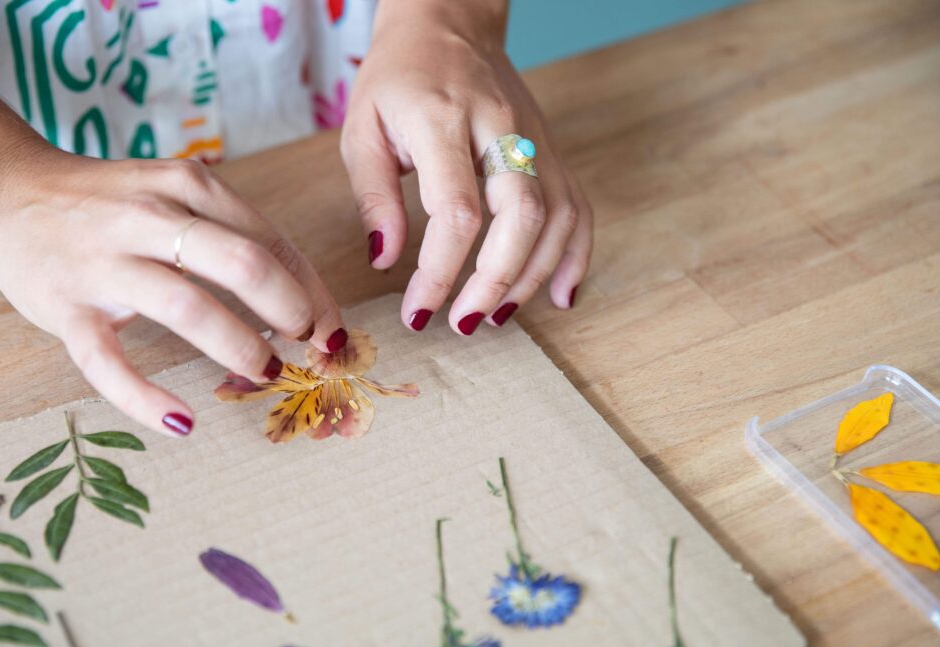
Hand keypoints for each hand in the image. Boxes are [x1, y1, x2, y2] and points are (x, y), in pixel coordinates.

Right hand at [0, 143, 345, 436]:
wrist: (3, 194)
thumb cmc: (108, 204)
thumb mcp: (173, 195)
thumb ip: (231, 235)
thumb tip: (302, 299)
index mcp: (187, 186)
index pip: (272, 242)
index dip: (312, 292)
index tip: (332, 329)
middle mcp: (149, 216)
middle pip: (244, 264)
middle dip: (291, 313)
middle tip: (307, 347)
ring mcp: (104, 262)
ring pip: (187, 308)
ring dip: (239, 348)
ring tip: (265, 372)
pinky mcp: (64, 307)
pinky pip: (108, 362)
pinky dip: (146, 396)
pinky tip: (182, 419)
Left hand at [341, 0, 592, 333]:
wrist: (448, 21)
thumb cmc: (397, 78)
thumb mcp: (362, 128)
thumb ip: (373, 196)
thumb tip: (385, 261)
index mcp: (442, 120)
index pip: (456, 211)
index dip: (440, 273)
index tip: (418, 313)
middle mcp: (499, 127)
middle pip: (521, 217)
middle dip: (495, 281)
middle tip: (465, 323)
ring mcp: (534, 137)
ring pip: (557, 215)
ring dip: (533, 276)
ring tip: (499, 315)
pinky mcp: (551, 148)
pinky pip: (578, 206)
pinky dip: (576, 255)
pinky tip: (559, 295)